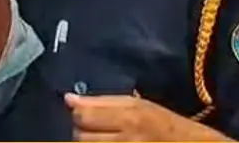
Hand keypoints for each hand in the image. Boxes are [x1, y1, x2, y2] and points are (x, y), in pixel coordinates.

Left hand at [66, 94, 232, 141]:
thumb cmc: (169, 127)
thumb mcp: (141, 106)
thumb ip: (103, 103)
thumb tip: (68, 99)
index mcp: (131, 116)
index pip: (83, 115)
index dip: (80, 115)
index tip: (87, 116)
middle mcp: (127, 139)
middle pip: (80, 137)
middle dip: (82, 134)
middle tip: (97, 132)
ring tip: (103, 142)